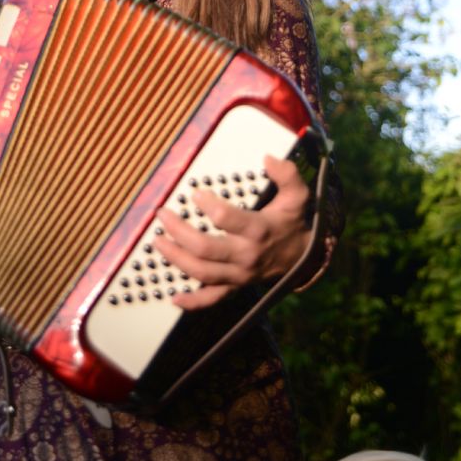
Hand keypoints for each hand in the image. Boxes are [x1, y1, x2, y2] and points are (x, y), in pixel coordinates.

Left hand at [154, 155, 310, 309]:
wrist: (302, 259)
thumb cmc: (291, 223)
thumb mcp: (296, 196)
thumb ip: (286, 174)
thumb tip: (268, 158)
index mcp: (258, 230)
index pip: (226, 219)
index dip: (207, 205)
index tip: (194, 193)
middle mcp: (246, 255)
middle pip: (205, 248)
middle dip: (178, 231)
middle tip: (162, 215)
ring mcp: (238, 275)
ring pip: (202, 272)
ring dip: (176, 258)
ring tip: (157, 241)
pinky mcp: (234, 287)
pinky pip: (211, 299)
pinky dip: (192, 302)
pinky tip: (173, 296)